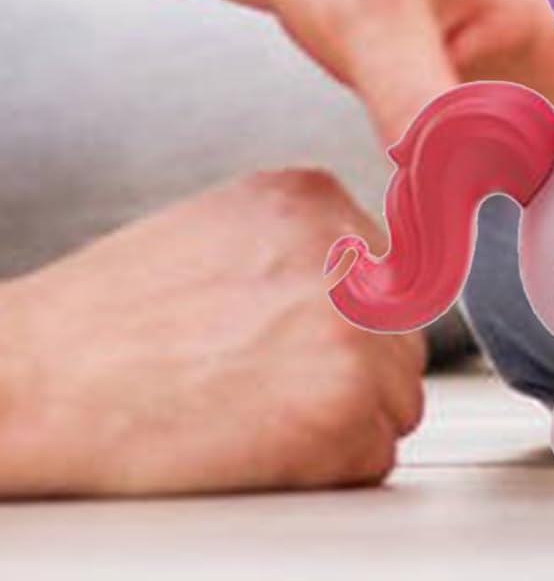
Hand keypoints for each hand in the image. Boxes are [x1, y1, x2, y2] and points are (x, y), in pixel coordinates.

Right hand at [0, 170, 426, 495]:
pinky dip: (328, 472)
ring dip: (345, 422)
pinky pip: (373, 457)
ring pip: (395, 396)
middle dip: (352, 372)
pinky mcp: (338, 405)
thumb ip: (303, 247)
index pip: (389, 269)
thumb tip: (368, 281)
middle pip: (400, 333)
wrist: (31, 381)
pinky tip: (259, 450)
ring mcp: (349, 326)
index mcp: (315, 198)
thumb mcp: (222, 232)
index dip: (349, 322)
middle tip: (271, 390)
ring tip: (257, 416)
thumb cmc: (105, 321)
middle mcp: (345, 251)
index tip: (306, 346)